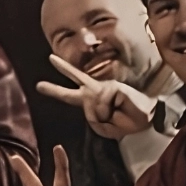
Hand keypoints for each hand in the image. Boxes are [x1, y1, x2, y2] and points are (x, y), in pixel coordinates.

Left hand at [37, 54, 156, 140]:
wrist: (146, 118)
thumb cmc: (125, 121)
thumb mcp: (103, 127)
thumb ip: (92, 118)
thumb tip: (93, 104)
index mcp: (90, 101)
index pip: (69, 95)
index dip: (55, 90)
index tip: (39, 85)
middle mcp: (95, 90)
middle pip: (76, 77)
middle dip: (63, 67)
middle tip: (50, 58)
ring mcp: (105, 87)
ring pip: (91, 105)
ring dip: (102, 116)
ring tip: (114, 115)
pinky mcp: (114, 86)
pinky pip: (103, 103)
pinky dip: (109, 111)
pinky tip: (119, 108)